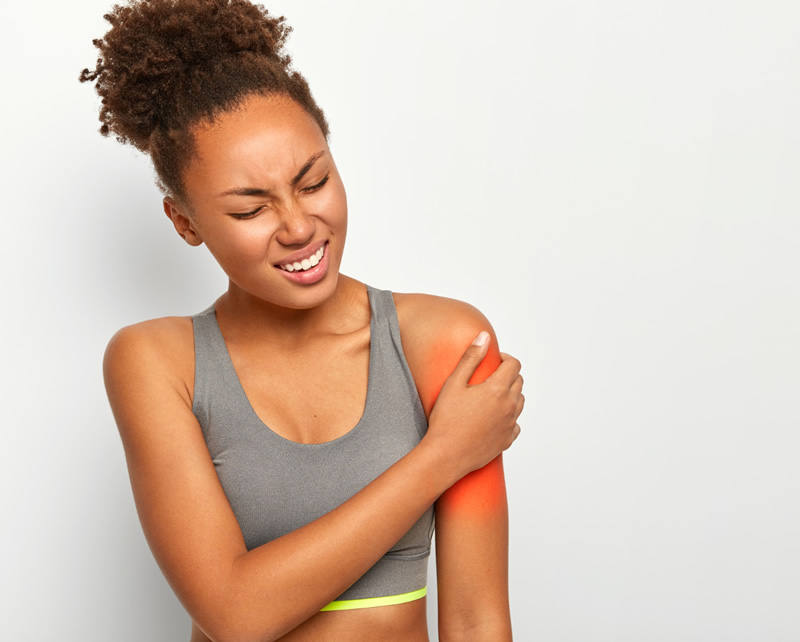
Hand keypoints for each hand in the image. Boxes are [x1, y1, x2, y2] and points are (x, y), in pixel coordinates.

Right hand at [424, 331, 523, 478]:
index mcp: (498, 389)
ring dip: (510, 394)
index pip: (514, 365)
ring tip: (490, 396)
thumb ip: (471, 357)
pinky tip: (493, 417)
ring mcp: (510, 425)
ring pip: (520, 402)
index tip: (494, 360)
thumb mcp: (454, 383)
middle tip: (489, 376)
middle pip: (519, 381)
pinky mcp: (507, 440)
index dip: (505, 358)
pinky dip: (508, 417)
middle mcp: (509, 406)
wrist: (446, 455)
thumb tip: (484, 337)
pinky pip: (515, 424)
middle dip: (508, 374)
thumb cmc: (446, 419)